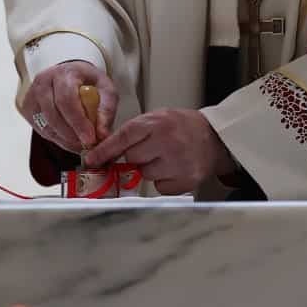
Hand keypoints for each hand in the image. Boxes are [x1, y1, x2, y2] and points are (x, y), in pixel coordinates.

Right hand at [20, 61, 117, 152]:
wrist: (68, 75)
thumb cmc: (88, 82)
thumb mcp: (105, 89)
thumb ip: (106, 110)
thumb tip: (103, 135)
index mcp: (64, 73)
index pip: (67, 99)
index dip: (78, 122)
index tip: (90, 139)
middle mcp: (44, 81)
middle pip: (53, 114)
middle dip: (71, 135)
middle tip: (87, 146)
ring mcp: (32, 95)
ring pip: (45, 125)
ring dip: (65, 140)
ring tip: (81, 145)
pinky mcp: (27, 108)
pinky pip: (41, 130)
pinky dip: (57, 139)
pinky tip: (70, 140)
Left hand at [84, 108, 235, 195]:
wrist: (215, 137)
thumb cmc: (183, 127)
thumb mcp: (158, 118)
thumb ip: (135, 132)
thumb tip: (105, 152)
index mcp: (158, 123)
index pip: (123, 138)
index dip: (104, 151)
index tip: (91, 160)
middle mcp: (167, 142)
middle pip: (132, 158)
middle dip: (135, 156)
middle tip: (149, 150)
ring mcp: (177, 163)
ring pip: (145, 174)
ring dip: (150, 169)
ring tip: (166, 157)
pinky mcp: (186, 180)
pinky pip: (160, 187)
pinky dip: (163, 180)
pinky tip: (174, 168)